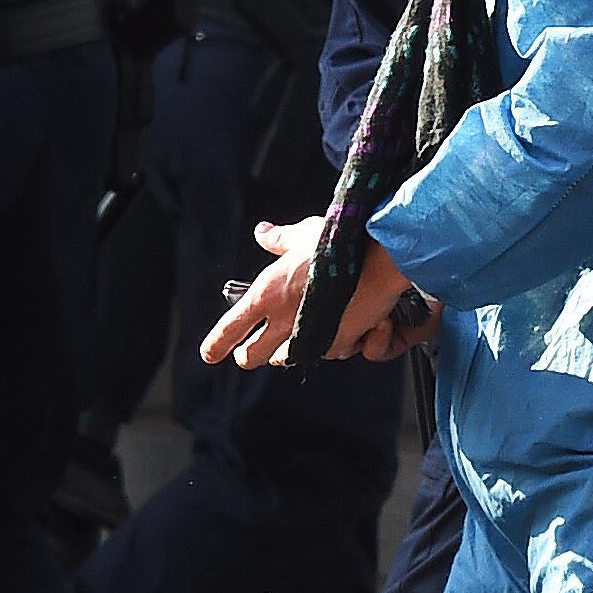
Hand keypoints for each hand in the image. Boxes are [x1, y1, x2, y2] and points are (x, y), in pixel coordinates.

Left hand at [201, 219, 431, 368]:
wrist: (382, 258)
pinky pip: (320, 354)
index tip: (209, 353)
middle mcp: (283, 320)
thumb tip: (264, 233)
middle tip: (248, 350)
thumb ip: (279, 239)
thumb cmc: (342, 242)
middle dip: (247, 354)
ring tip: (285, 343)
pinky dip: (319, 346)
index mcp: (266, 294)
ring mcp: (310, 336)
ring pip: (284, 359)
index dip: (216, 345)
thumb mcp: (305, 233)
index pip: (229, 329)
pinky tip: (324, 333)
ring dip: (282, 353)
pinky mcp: (337, 343)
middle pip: (252, 356)